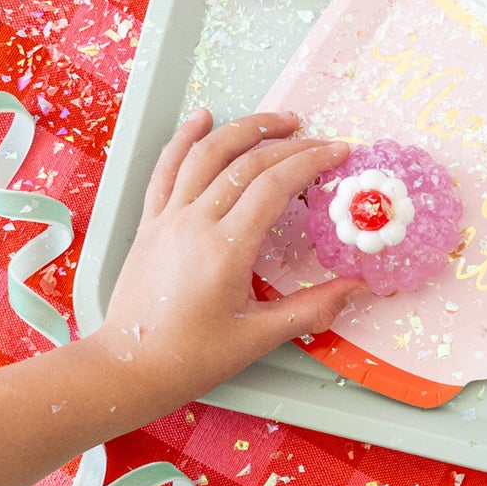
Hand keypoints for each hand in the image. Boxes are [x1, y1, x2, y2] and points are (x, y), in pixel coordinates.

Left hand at [88, 110, 359, 415]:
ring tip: (280, 121)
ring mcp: (168, 219)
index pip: (274, 186)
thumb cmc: (191, 357)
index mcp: (225, 250)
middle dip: (292, 146)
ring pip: (207, 154)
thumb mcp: (259, 338)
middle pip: (247, 164)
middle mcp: (195, 223)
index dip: (311, 163)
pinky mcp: (150, 222)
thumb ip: (312, 309)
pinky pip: (167, 168)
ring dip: (246, 129)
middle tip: (325, 143)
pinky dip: (185, 138)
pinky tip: (203, 118)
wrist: (128, 367)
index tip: (340, 153)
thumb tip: (359, 288)